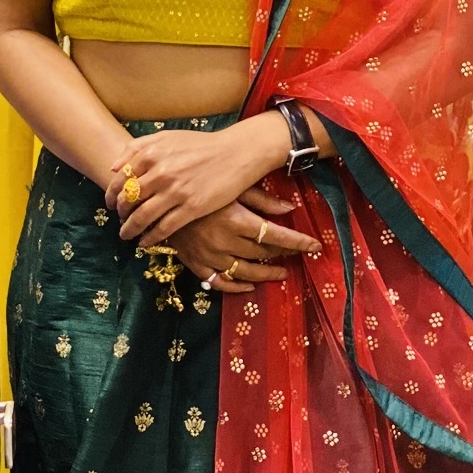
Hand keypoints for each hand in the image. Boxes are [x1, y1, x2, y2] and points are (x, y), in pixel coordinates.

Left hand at [108, 117, 288, 245]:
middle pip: (128, 201)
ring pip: (142, 217)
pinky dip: (150, 238)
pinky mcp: (192, 208)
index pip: (120, 181)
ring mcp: (176, 192)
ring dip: (130, 230)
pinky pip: (164, 228)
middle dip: (121, 214)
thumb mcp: (167, 137)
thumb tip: (113, 168)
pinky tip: (145, 242)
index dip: (111, 195)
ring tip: (126, 235)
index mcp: (151, 154)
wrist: (235, 153)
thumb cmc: (200, 145)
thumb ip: (137, 148)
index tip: (111, 204)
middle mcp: (160, 173)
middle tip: (121, 220)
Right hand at [166, 187, 319, 293]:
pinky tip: (249, 287)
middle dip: (284, 254)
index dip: (298, 242)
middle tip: (298, 254)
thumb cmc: (197, 184)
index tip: (316, 246)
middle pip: (262, 253)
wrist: (156, 196)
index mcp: (236, 220)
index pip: (276, 235)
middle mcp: (225, 242)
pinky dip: (236, 287)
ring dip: (266, 275)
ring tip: (282, 273)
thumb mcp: (231, 186)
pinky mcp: (195, 264)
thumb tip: (289, 208)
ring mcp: (209, 256)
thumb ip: (261, 199)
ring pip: (245, 273)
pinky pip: (219, 282)